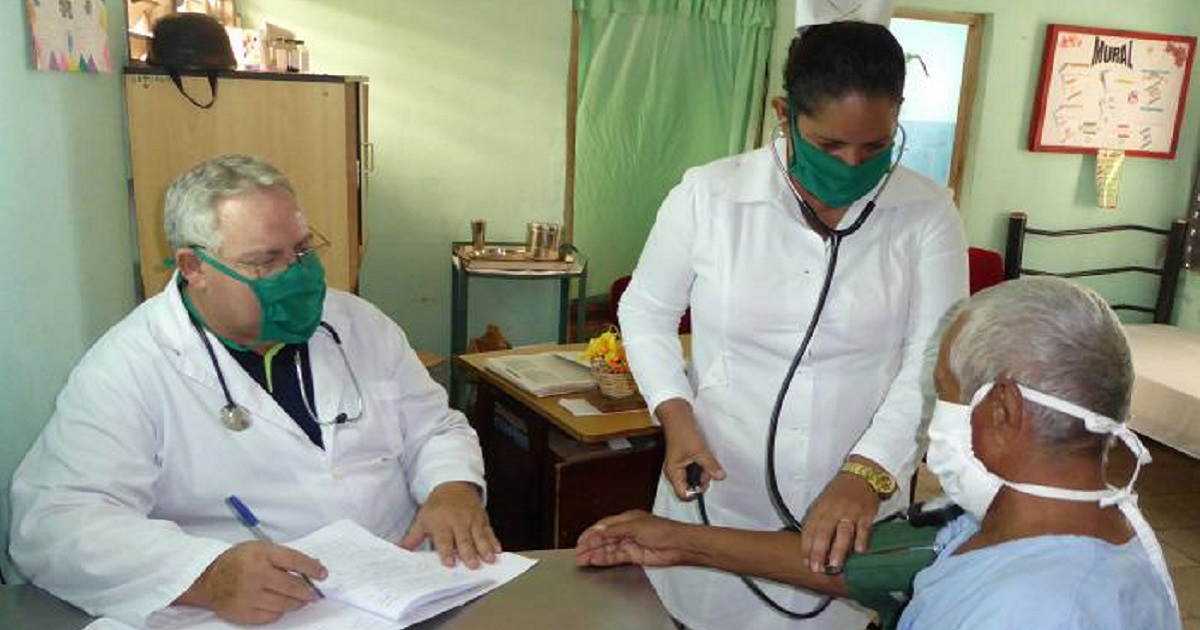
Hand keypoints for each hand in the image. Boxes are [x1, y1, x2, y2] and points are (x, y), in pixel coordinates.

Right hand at [174, 541, 326, 624]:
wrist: (207, 579)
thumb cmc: (238, 561)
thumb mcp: (260, 549)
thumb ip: (285, 557)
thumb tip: (314, 565)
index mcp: (261, 554)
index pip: (294, 561)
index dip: (312, 568)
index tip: (323, 574)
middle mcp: (256, 575)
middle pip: (292, 586)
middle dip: (308, 591)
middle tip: (314, 593)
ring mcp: (249, 596)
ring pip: (284, 604)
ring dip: (297, 603)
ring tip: (300, 600)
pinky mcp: (244, 613)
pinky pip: (271, 616)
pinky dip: (280, 611)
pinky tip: (280, 605)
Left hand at [400, 481, 500, 568]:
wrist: (454, 485)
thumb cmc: (436, 507)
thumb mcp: (422, 520)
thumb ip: (413, 538)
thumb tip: (399, 552)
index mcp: (441, 523)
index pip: (444, 539)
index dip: (446, 551)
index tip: (450, 563)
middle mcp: (457, 521)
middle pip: (464, 539)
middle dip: (469, 553)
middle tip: (473, 565)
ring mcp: (472, 520)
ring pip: (479, 536)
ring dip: (485, 548)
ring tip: (489, 559)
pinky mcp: (482, 519)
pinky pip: (489, 530)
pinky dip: (494, 540)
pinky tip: (498, 550)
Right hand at [575, 510, 686, 567]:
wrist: (679, 545)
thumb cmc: (664, 530)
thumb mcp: (635, 525)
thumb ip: (614, 530)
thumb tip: (598, 531)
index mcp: (626, 519)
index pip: (603, 526)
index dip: (591, 534)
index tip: (580, 541)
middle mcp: (627, 531)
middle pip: (603, 538)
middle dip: (590, 545)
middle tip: (578, 553)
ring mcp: (630, 544)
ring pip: (608, 549)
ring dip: (594, 554)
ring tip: (582, 559)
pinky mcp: (634, 556)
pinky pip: (615, 557)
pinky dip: (604, 559)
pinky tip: (595, 561)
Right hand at [657, 399, 724, 499]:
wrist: (678, 416)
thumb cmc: (683, 432)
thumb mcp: (699, 451)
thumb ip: (710, 466)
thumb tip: (720, 476)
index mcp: (674, 473)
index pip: (683, 494)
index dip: (695, 492)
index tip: (706, 483)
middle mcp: (675, 472)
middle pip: (690, 486)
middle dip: (702, 479)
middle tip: (709, 467)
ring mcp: (679, 466)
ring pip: (694, 477)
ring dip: (703, 471)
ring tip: (707, 458)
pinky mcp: (684, 459)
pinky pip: (695, 468)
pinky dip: (701, 465)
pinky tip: (704, 456)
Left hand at [800, 459, 883, 572]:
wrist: (862, 474)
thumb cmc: (841, 492)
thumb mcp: (824, 504)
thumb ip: (818, 522)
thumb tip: (812, 547)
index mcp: (821, 508)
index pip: (810, 529)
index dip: (807, 546)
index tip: (806, 562)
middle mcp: (833, 510)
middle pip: (823, 532)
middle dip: (819, 551)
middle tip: (816, 569)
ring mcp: (850, 511)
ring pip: (843, 532)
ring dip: (838, 549)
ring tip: (834, 566)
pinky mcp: (866, 513)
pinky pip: (864, 527)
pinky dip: (861, 539)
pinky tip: (859, 551)